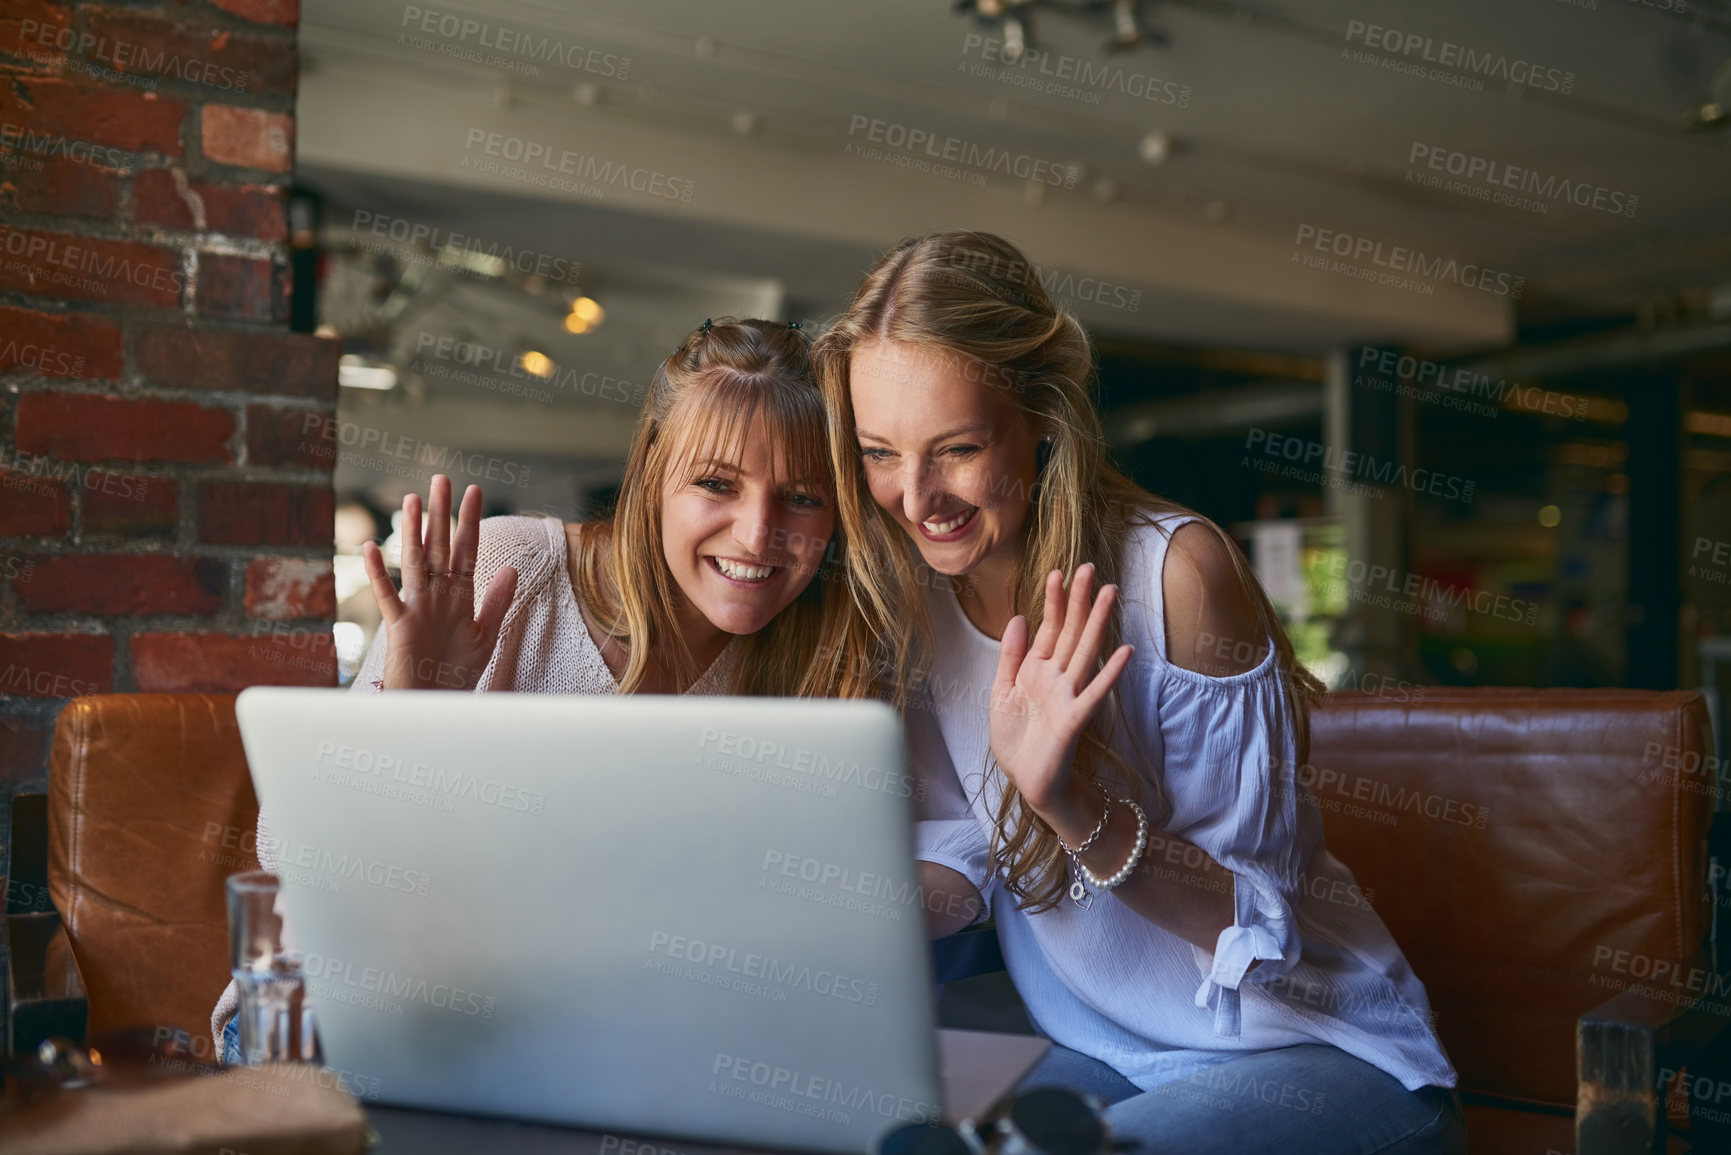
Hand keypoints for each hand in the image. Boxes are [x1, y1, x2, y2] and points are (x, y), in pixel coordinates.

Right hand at [361, 475, 516, 689]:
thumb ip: (497, 601)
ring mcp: (417, 607)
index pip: (466, 550)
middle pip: (440, 547)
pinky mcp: (400, 625)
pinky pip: (388, 595)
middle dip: (442, 514)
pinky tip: (372, 548)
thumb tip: (511, 568)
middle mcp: (437, 595)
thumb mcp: (485, 634)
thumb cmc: (457, 671)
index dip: (470, 521)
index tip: (474, 490)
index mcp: (460, 596)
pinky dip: (379, 573)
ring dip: (413, 532)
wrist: (436, 702)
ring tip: (412, 500)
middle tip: (442, 479)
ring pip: (415, 562)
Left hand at [988, 564, 1133, 826]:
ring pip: (1085, 652)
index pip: (1049, 628)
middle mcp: (1056, 678)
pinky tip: (1124, 651)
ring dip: (1098, 623)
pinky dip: (1109, 673)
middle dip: (1079, 601)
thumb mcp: (1002, 691)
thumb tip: (1018, 617)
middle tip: (1089, 568)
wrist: (1026, 780)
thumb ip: (1010, 656)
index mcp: (1037, 670)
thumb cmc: (1017, 740)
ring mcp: (1068, 696)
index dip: (1054, 602)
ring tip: (1110, 594)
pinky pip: (1094, 692)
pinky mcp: (1074, 719)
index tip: (1058, 572)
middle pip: (1071, 632)